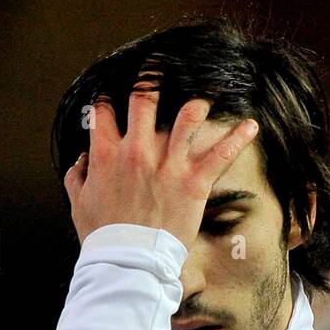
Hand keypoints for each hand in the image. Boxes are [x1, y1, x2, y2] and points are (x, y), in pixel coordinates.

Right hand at [63, 80, 258, 248]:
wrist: (129, 262)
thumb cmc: (103, 236)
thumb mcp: (78, 203)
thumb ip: (77, 175)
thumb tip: (84, 157)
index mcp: (106, 154)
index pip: (104, 112)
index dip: (107, 101)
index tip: (114, 97)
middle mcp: (137, 151)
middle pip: (144, 100)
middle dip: (152, 79)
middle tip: (159, 67)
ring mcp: (167, 165)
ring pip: (186, 118)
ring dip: (198, 102)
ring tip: (207, 94)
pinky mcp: (193, 183)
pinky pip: (220, 154)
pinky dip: (238, 138)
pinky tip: (251, 125)